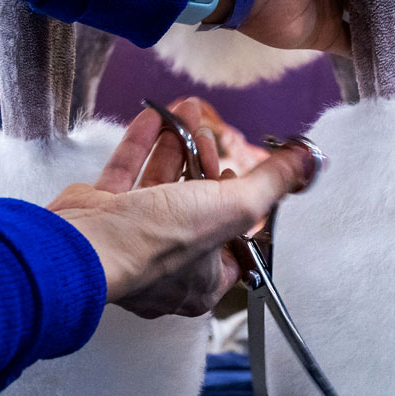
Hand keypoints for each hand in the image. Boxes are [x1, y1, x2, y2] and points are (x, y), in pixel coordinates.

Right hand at [47, 98, 314, 317]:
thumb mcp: (233, 208)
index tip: (239, 177)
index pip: (232, 245)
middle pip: (195, 208)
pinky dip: (141, 143)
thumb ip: (271, 184)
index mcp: (200, 281)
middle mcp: (164, 265)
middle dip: (205, 165)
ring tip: (186, 113)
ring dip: (175, 147)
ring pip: (160, 186)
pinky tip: (153, 116)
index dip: (239, 208)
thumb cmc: (154, 243)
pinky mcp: (102, 214)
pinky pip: (125, 173)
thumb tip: (308, 165)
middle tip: (210, 137)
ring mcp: (130, 238)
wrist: (86, 243)